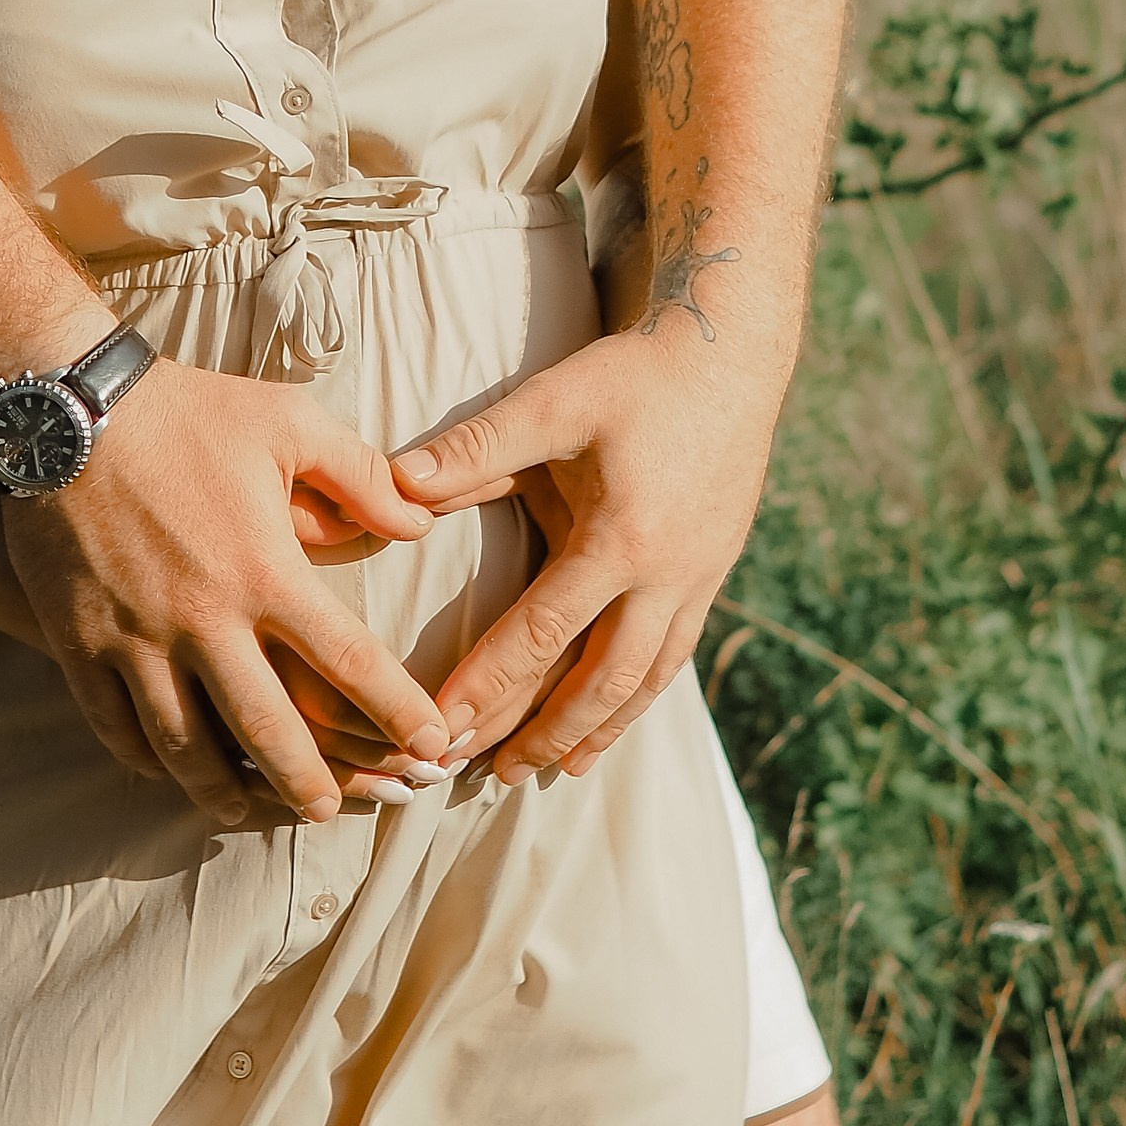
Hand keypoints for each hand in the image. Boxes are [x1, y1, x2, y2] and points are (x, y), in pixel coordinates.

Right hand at [3, 358, 451, 830]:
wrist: (63, 410)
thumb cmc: (186, 412)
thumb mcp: (289, 422)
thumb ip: (361, 476)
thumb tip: (420, 521)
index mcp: (265, 570)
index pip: (348, 661)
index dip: (397, 712)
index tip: (431, 747)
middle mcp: (204, 619)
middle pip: (270, 730)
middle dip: (312, 782)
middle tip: (335, 809)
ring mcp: (136, 639)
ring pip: (187, 748)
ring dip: (228, 793)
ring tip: (256, 811)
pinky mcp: (79, 644)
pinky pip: (116, 728)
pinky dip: (149, 762)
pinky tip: (172, 774)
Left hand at [391, 332, 774, 782]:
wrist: (729, 352)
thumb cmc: (633, 375)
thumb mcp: (554, 400)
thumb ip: (476, 446)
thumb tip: (396, 483)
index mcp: (621, 539)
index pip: (544, 633)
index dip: (491, 685)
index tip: (444, 728)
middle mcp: (666, 575)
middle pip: (599, 679)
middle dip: (542, 731)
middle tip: (488, 773)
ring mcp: (699, 580)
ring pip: (645, 679)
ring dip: (596, 729)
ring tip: (552, 770)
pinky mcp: (714, 573)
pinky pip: (674, 656)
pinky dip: (639, 697)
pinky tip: (613, 718)